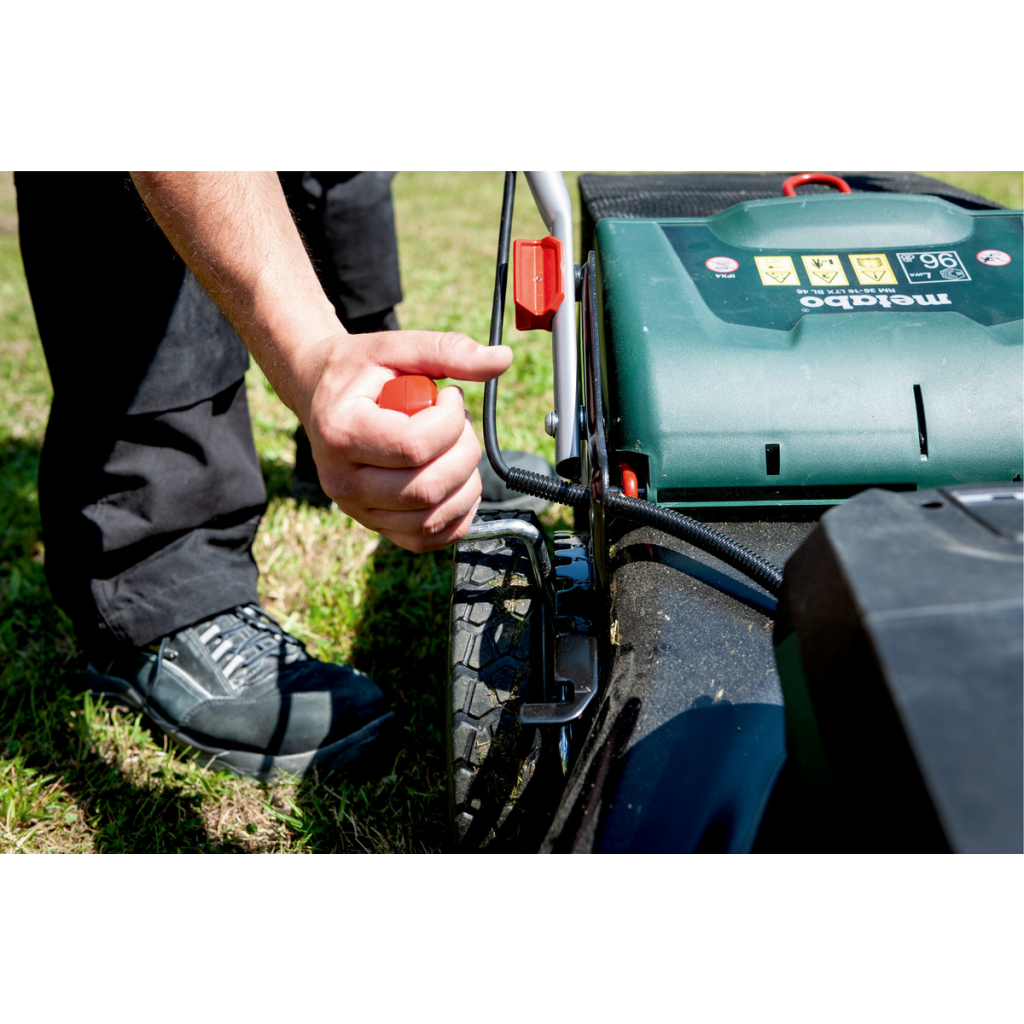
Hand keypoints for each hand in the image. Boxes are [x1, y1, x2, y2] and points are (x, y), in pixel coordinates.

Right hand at [302, 329, 512, 551]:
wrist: (320, 394)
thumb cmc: (358, 371)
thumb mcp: (396, 347)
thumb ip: (447, 350)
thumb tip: (502, 358)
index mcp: (341, 433)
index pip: (414, 446)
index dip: (451, 420)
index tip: (450, 396)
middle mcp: (343, 481)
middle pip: (427, 488)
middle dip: (464, 452)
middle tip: (458, 425)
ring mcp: (358, 510)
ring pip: (432, 519)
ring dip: (466, 483)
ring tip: (456, 450)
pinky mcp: (375, 526)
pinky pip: (427, 538)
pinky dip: (457, 515)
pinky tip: (457, 481)